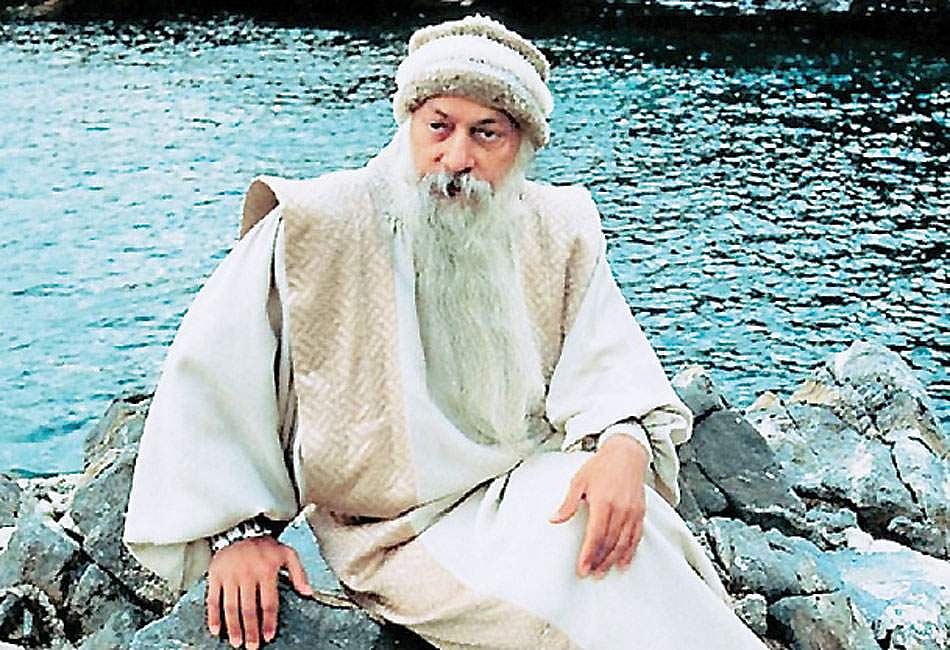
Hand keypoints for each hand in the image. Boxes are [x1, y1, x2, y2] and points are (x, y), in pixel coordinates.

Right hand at [206, 535, 313, 648]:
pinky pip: (213, 599)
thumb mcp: (287, 554)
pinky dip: (213, 616)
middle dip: (250, 630)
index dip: (268, 621)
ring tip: (237, 642)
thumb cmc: (265, 546)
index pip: (268, 602)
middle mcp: (247, 573)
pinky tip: (216, 630)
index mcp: (266, 570)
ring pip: (231, 606)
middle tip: (252, 646)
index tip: (268, 636)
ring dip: (233, 627)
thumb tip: (309, 592)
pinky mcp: (215, 575)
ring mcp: (230, 575)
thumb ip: (299, 573)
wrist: (240, 530)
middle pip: (248, 608)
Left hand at [549, 435, 648, 578]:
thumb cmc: (600, 467)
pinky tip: (622, 563)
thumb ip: (568, 503)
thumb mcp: (579, 481)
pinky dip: (629, 553)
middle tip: (590, 574)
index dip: (588, 555)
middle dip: (599, 561)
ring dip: (612, 561)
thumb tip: (553, 519)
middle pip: (609, 543)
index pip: (596, 535)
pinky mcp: (640, 513)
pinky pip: (636, 538)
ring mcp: (632, 512)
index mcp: (603, 502)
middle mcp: (620, 509)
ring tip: (602, 572)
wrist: (626, 454)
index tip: (582, 569)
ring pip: (623, 544)